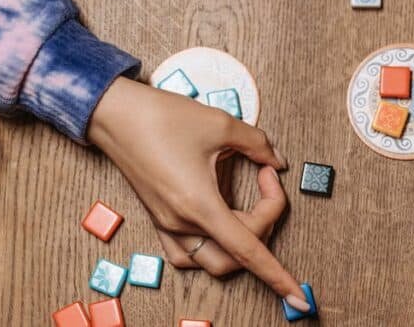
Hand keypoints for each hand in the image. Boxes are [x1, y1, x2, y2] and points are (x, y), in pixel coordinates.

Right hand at [87, 77, 310, 311]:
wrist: (114, 114)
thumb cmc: (161, 117)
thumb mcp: (220, 123)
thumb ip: (257, 144)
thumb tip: (276, 161)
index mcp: (199, 205)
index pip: (248, 251)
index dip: (276, 276)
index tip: (300, 298)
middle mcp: (181, 224)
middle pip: (236, 255)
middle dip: (263, 223)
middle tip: (266, 175)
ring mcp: (167, 224)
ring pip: (212, 260)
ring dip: (238, 242)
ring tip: (247, 198)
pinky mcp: (158, 219)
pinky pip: (188, 253)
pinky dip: (212, 246)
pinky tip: (221, 218)